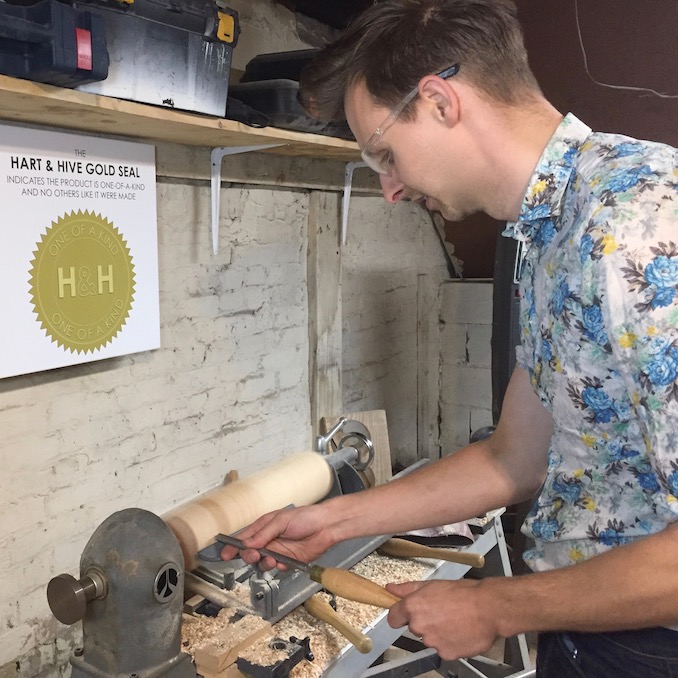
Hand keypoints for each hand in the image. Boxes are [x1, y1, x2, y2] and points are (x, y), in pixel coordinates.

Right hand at [219, 503, 336, 569]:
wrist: (326, 526)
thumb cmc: (305, 517)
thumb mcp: (281, 521)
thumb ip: (264, 533)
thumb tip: (247, 543)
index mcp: (265, 527)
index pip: (244, 538)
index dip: (234, 546)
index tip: (225, 554)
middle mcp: (269, 540)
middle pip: (250, 552)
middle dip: (249, 556)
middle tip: (254, 554)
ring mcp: (278, 551)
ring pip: (262, 563)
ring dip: (264, 563)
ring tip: (272, 559)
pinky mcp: (289, 561)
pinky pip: (278, 569)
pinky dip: (278, 567)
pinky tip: (283, 562)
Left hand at [386, 579, 499, 659]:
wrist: (488, 608)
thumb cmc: (464, 594)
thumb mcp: (433, 584)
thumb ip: (408, 588)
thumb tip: (391, 588)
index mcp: (413, 607)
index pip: (393, 617)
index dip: (400, 615)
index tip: (406, 613)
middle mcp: (419, 626)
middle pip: (414, 627)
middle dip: (424, 620)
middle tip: (441, 611)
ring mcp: (432, 642)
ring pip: (429, 638)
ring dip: (437, 631)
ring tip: (453, 620)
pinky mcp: (445, 654)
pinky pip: (442, 648)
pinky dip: (449, 642)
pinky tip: (459, 631)